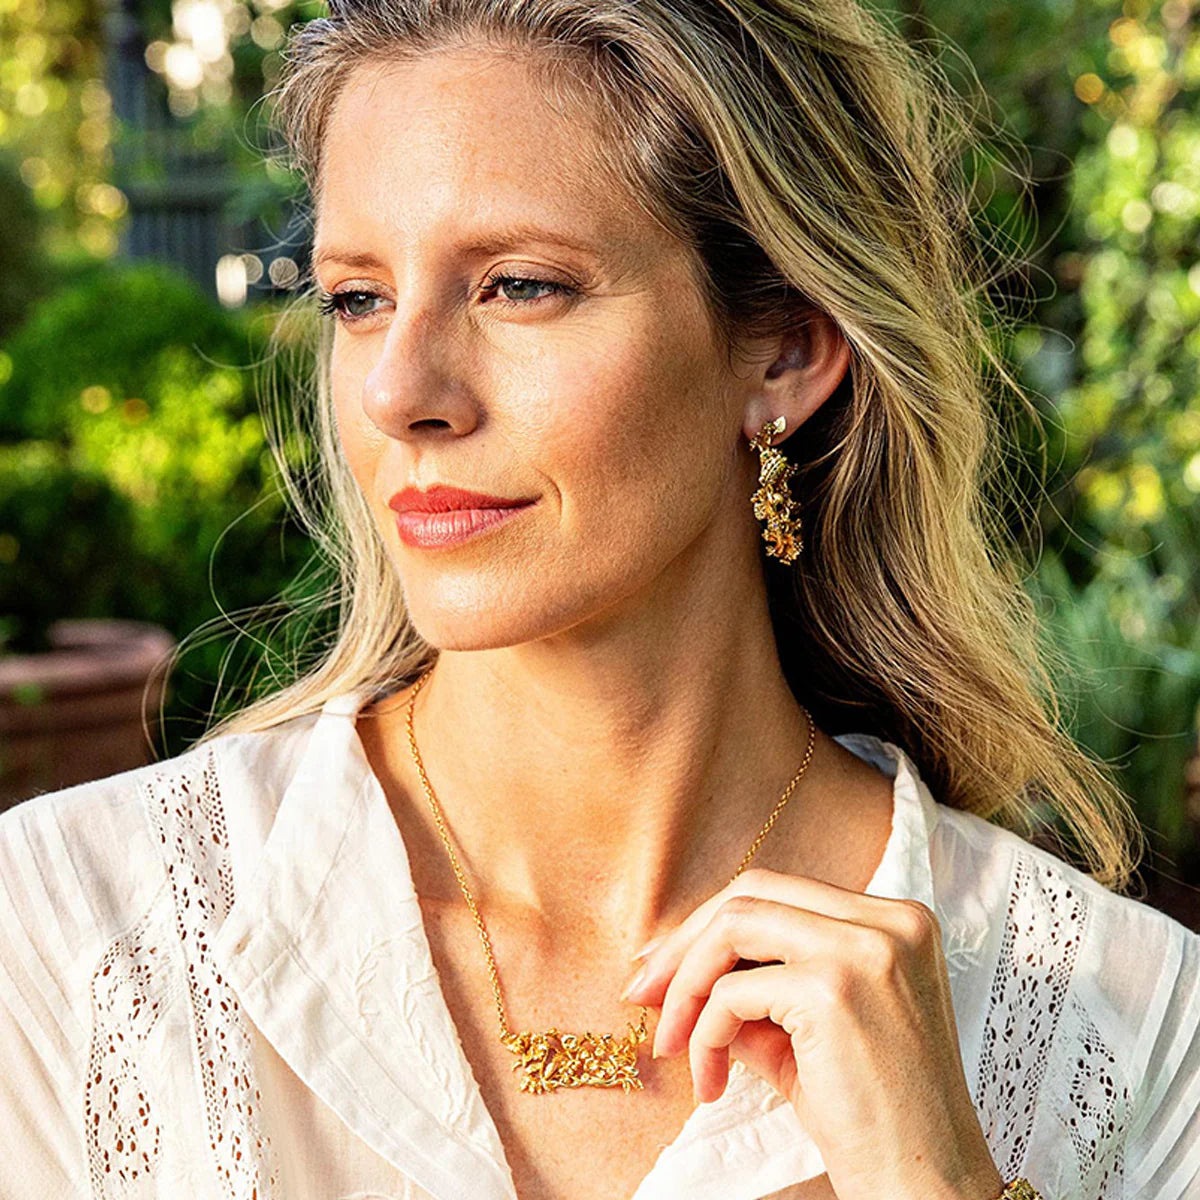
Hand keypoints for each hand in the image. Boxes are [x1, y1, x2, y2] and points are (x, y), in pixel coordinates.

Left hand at [621, 868, 1005, 1199]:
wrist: (929, 1190)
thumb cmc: (875, 1120)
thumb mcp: (810, 1034)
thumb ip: (756, 988)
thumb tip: (670, 970)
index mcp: (895, 922)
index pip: (781, 893)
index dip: (712, 926)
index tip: (665, 969)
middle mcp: (888, 922)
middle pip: (753, 892)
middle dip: (686, 942)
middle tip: (642, 992)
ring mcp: (864, 949)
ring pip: (734, 924)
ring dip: (686, 984)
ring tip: (670, 1042)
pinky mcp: (834, 989)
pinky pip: (733, 991)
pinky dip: (705, 1032)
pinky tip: (710, 1081)